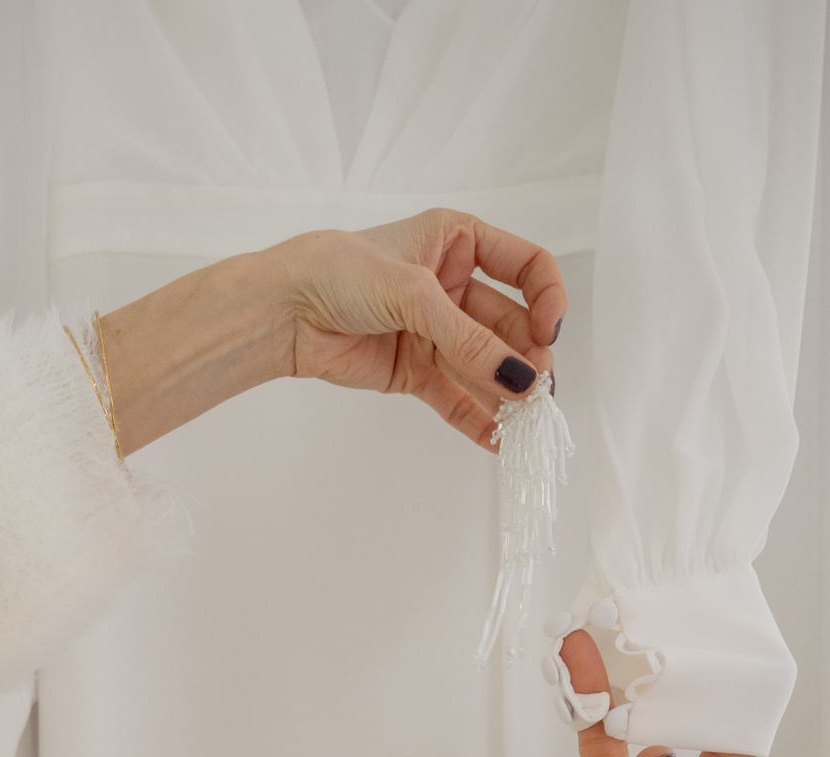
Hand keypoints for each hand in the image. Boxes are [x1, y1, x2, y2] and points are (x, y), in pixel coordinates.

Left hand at [279, 211, 567, 447]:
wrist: (282, 311)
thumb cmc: (339, 272)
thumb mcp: (413, 293)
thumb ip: (467, 338)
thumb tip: (519, 377)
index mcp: (459, 242)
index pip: (526, 266)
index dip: (546, 297)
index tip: (548, 330)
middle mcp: (452, 285)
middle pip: (509, 324)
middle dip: (526, 357)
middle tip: (537, 388)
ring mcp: (434, 330)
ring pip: (484, 365)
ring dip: (506, 393)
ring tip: (525, 421)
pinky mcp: (414, 370)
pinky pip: (454, 397)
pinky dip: (475, 418)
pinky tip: (497, 439)